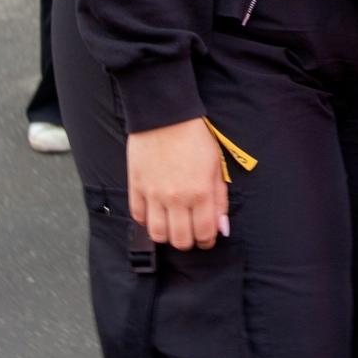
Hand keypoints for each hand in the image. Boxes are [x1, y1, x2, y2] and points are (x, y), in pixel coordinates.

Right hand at [126, 116, 229, 251]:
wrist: (165, 115)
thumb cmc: (194, 137)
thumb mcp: (216, 166)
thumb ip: (219, 199)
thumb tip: (221, 227)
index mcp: (200, 193)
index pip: (204, 233)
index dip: (207, 241)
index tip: (206, 238)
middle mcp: (176, 198)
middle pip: (180, 240)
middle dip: (188, 241)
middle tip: (190, 233)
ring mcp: (153, 194)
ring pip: (157, 234)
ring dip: (166, 235)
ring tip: (172, 226)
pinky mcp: (135, 187)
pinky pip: (138, 216)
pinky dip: (146, 220)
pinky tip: (155, 213)